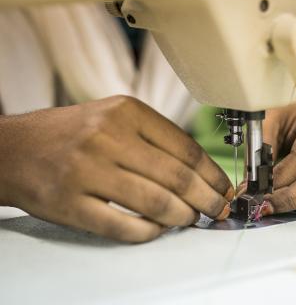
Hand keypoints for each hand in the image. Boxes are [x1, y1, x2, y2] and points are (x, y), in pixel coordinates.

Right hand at [0, 96, 232, 241]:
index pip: (186, 148)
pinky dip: (150, 232)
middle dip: (207, 199)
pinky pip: (124, 226)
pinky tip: (158, 229)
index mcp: (126, 112)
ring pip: (156, 203)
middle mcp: (108, 137)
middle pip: (177, 177)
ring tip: (191, 219)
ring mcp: (88, 171)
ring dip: (183, 216)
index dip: (213, 174)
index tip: (225, 188)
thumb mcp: (114, 117)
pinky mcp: (71, 203)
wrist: (14, 148)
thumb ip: (154, 138)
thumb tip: (198, 172)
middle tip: (219, 210)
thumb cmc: (73, 133)